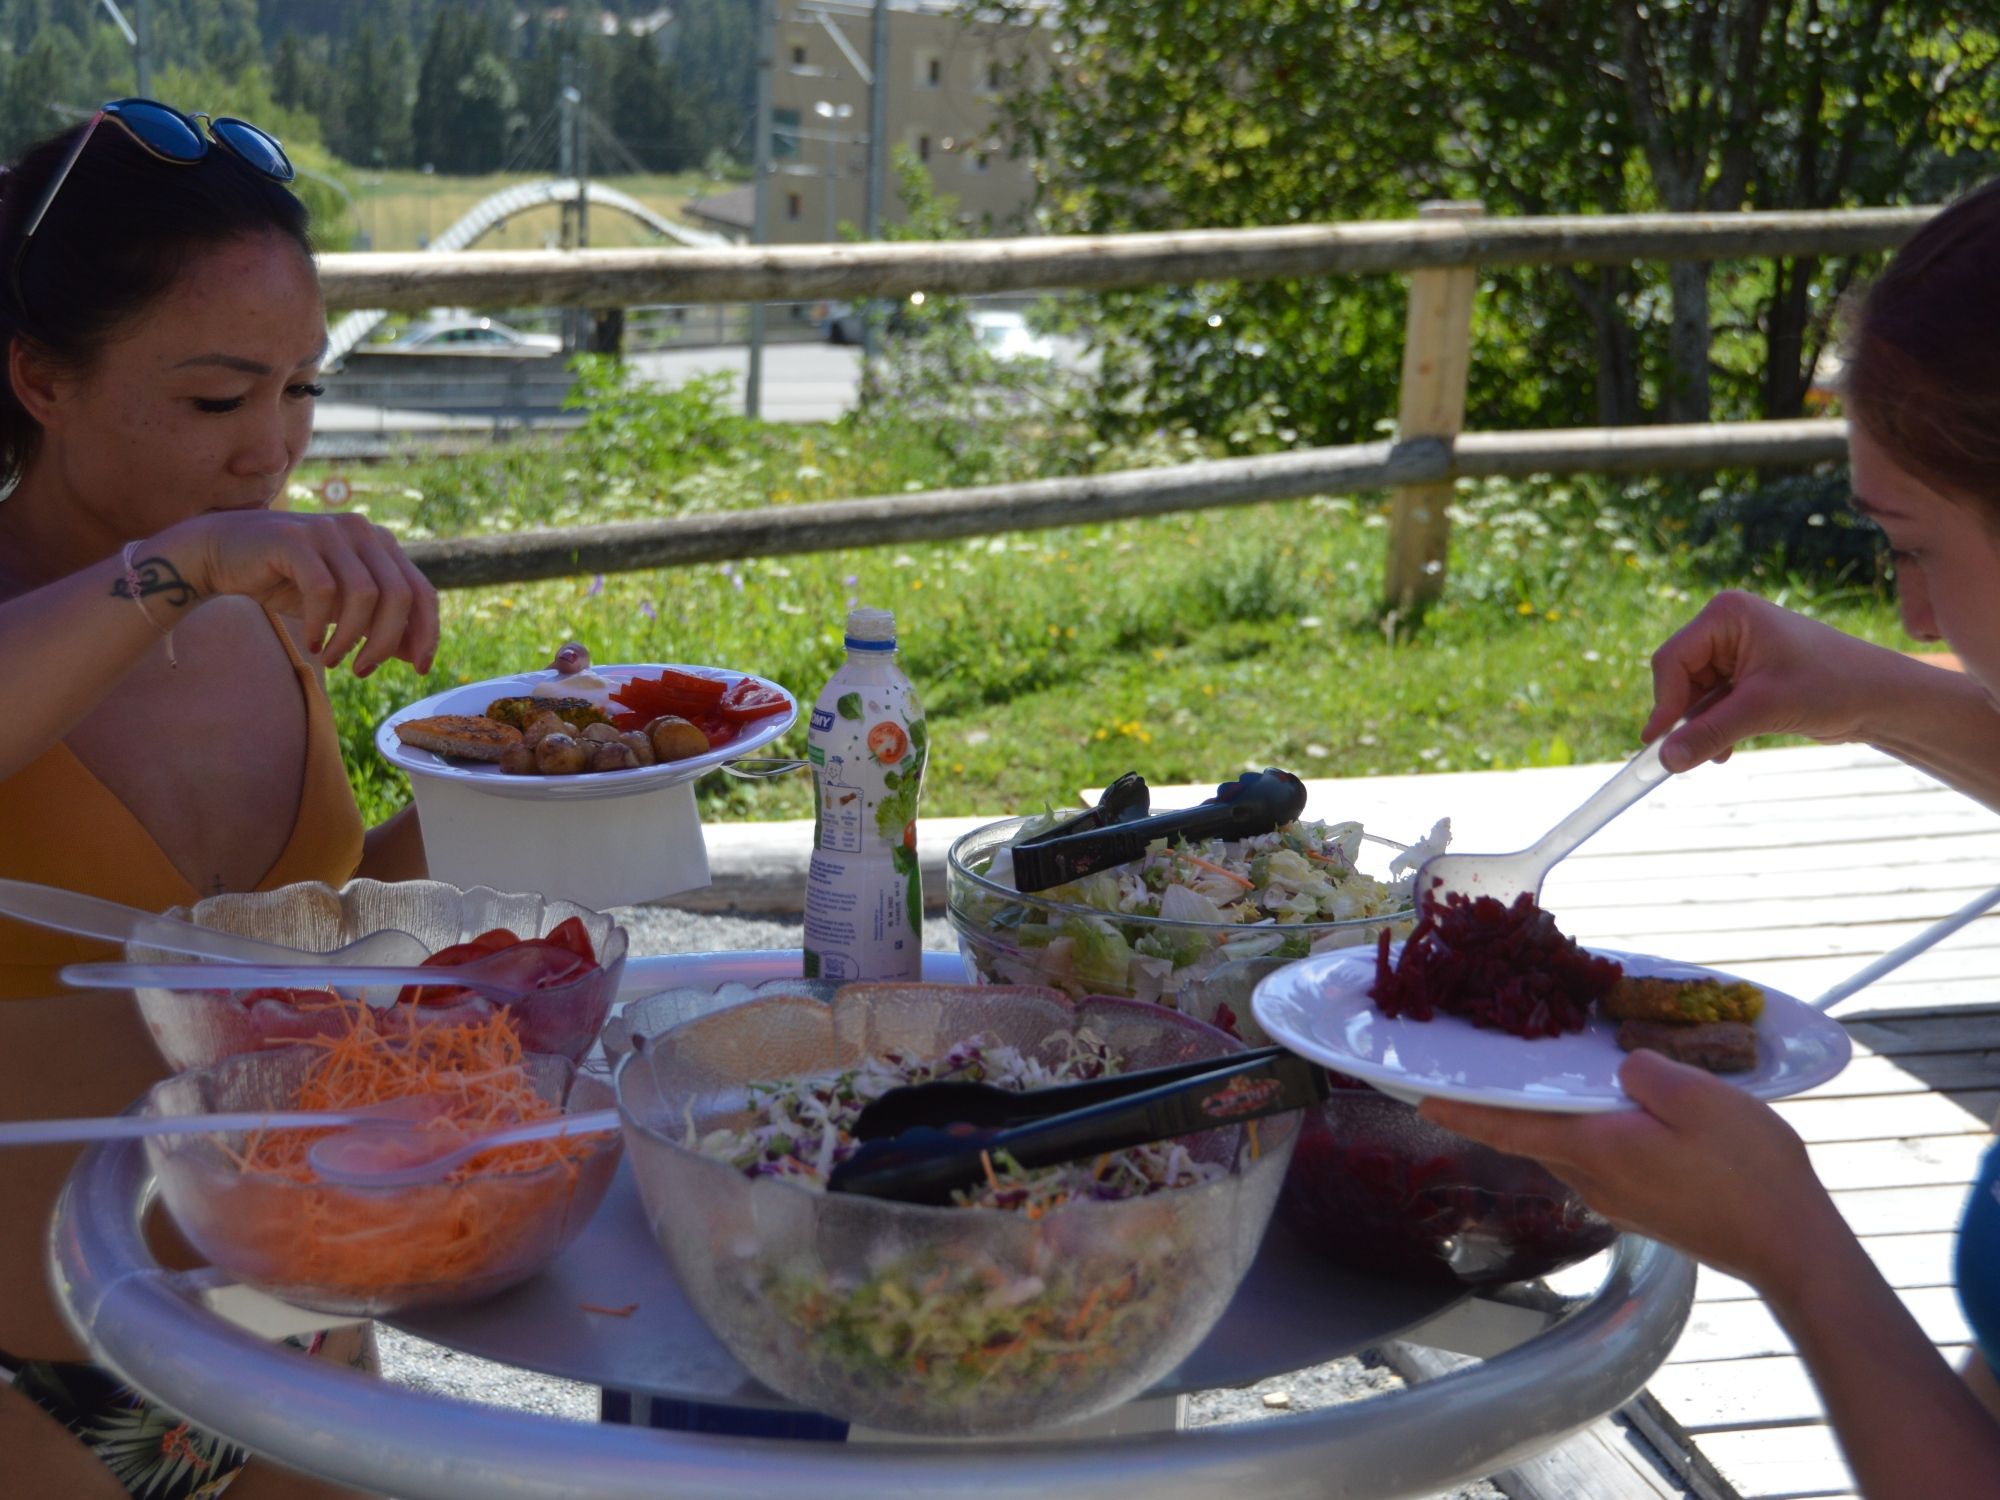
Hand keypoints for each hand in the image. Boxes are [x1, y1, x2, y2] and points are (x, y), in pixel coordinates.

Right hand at [158, 510, 438, 676]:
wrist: (221, 553)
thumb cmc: (288, 582)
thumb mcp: (342, 608)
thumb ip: (379, 624)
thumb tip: (418, 656)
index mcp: (380, 545)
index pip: (422, 591)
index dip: (428, 632)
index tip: (422, 670)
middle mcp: (361, 531)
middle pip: (399, 595)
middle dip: (386, 642)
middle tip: (362, 670)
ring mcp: (329, 530)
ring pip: (365, 594)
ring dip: (351, 638)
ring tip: (333, 659)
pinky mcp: (294, 539)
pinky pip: (323, 589)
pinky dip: (321, 623)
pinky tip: (312, 643)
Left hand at [1419, 1051, 1841, 1289]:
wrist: (1793, 1249)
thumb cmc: (1749, 1173)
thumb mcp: (1700, 1099)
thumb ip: (1646, 1074)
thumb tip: (1621, 1070)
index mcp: (1596, 1150)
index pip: (1509, 1126)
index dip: (1463, 1110)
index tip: (1419, 1099)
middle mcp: (1594, 1181)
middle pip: (1535, 1137)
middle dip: (1507, 1107)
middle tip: (1491, 1071)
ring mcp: (1620, 1201)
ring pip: (1571, 1150)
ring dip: (1555, 1120)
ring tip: (1557, 1085)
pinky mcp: (1647, 1210)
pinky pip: (1603, 1162)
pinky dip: (1594, 1135)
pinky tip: (1619, 1115)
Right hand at [1644, 590, 1917, 770]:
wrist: (1883, 698)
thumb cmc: (1831, 686)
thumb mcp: (1762, 710)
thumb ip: (1709, 733)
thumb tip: (1666, 760)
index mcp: (1726, 616)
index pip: (1672, 660)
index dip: (1663, 702)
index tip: (1657, 742)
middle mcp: (1728, 628)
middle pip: (1680, 678)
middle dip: (1687, 717)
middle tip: (1688, 754)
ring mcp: (1737, 652)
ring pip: (1695, 696)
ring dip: (1702, 727)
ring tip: (1718, 754)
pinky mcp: (1749, 676)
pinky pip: (1714, 703)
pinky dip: (1716, 727)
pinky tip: (1725, 750)